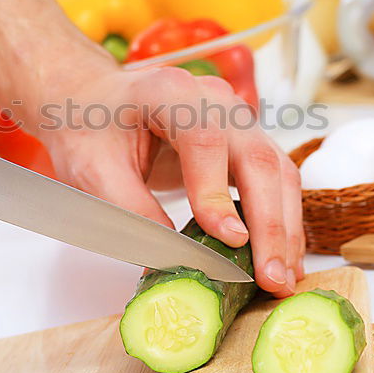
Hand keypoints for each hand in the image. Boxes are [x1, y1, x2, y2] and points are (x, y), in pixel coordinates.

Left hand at [36, 66, 304, 297]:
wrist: (94, 103)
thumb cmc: (89, 129)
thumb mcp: (92, 169)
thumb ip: (131, 211)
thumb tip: (172, 263)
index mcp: (170, 92)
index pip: (204, 139)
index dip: (218, 191)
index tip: (230, 240)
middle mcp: (215, 100)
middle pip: (256, 158)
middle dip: (269, 224)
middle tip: (271, 278)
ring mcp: (237, 121)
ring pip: (277, 172)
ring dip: (284, 229)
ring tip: (283, 280)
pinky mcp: (246, 146)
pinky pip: (275, 182)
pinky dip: (282, 223)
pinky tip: (282, 260)